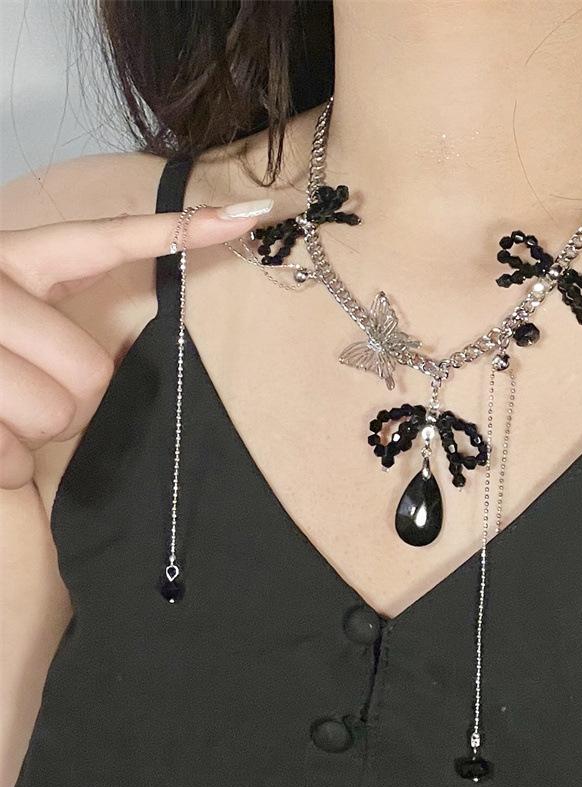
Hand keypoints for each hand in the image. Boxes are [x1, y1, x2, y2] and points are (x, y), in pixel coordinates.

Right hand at [0, 200, 272, 488]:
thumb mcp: (23, 338)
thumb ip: (67, 327)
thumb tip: (126, 352)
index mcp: (11, 263)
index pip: (103, 241)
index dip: (178, 230)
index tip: (248, 216)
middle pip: (92, 372)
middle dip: (75, 403)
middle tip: (30, 400)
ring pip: (58, 414)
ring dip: (35, 434)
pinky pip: (11, 458)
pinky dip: (3, 467)